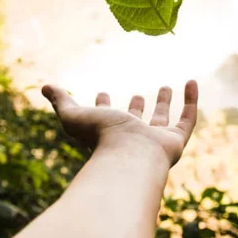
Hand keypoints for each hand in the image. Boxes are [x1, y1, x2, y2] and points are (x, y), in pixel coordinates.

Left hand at [41, 80, 198, 166]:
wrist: (129, 156)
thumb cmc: (100, 137)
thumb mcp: (74, 116)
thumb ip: (61, 101)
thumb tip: (45, 86)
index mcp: (107, 135)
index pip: (104, 120)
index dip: (102, 106)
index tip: (101, 92)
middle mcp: (132, 140)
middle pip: (135, 123)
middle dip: (136, 108)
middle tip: (139, 94)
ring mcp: (155, 142)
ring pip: (161, 122)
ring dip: (163, 104)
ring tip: (165, 86)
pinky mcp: (176, 142)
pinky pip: (188, 119)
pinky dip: (191, 101)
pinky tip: (192, 82)